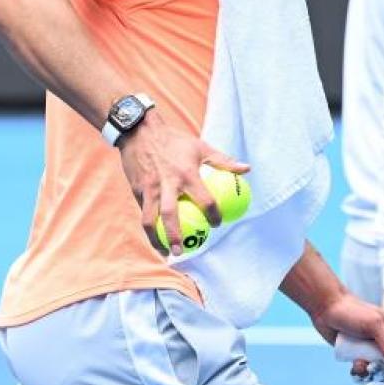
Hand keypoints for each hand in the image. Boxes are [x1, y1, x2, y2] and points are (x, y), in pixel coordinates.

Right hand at [117, 111, 249, 254]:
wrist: (139, 131)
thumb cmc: (175, 141)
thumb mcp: (201, 147)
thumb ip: (224, 161)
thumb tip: (247, 169)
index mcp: (187, 174)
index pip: (204, 200)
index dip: (213, 215)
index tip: (217, 224)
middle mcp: (166, 183)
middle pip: (170, 215)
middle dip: (175, 236)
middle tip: (183, 252)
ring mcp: (149, 188)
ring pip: (149, 220)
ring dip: (155, 239)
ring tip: (165, 252)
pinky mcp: (136, 189)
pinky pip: (143, 211)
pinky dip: (149, 226)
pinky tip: (156, 235)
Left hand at [310, 290, 383, 372]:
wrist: (326, 308)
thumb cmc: (351, 311)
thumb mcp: (373, 325)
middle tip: (375, 369)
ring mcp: (372, 349)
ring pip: (379, 371)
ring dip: (370, 373)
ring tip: (360, 365)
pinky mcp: (358, 354)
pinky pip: (364, 371)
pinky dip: (360, 372)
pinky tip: (354, 366)